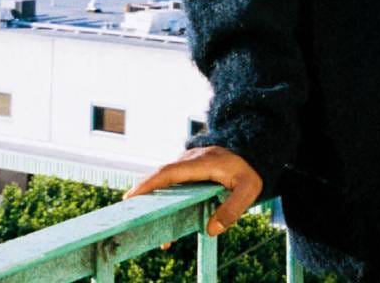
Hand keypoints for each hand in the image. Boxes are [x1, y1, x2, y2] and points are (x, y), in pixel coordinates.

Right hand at [123, 145, 263, 237]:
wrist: (254, 149)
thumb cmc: (250, 169)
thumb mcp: (249, 189)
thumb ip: (232, 209)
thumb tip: (211, 230)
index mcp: (202, 162)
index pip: (170, 171)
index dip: (150, 183)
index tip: (132, 197)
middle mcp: (191, 160)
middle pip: (161, 176)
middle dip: (143, 193)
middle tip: (126, 212)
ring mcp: (189, 163)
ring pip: (165, 180)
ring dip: (153, 198)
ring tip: (143, 224)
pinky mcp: (190, 169)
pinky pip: (172, 182)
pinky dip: (163, 197)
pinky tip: (164, 222)